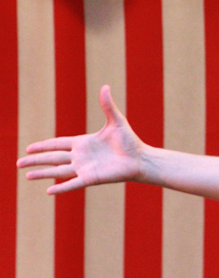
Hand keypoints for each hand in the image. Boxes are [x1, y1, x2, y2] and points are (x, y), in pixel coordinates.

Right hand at [18, 85, 145, 193]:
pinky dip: (61, 187)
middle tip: (18, 163)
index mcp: (83, 143)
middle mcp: (80, 156)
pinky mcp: (92, 178)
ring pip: (58, 171)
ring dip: (42, 173)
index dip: (43, 145)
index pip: (58, 144)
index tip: (28, 148)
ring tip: (27, 176)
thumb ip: (107, 105)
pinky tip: (48, 191)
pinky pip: (73, 183)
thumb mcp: (117, 121)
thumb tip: (105, 86)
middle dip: (35, 160)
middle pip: (52, 158)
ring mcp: (84, 168)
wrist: (141, 158)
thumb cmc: (130, 141)